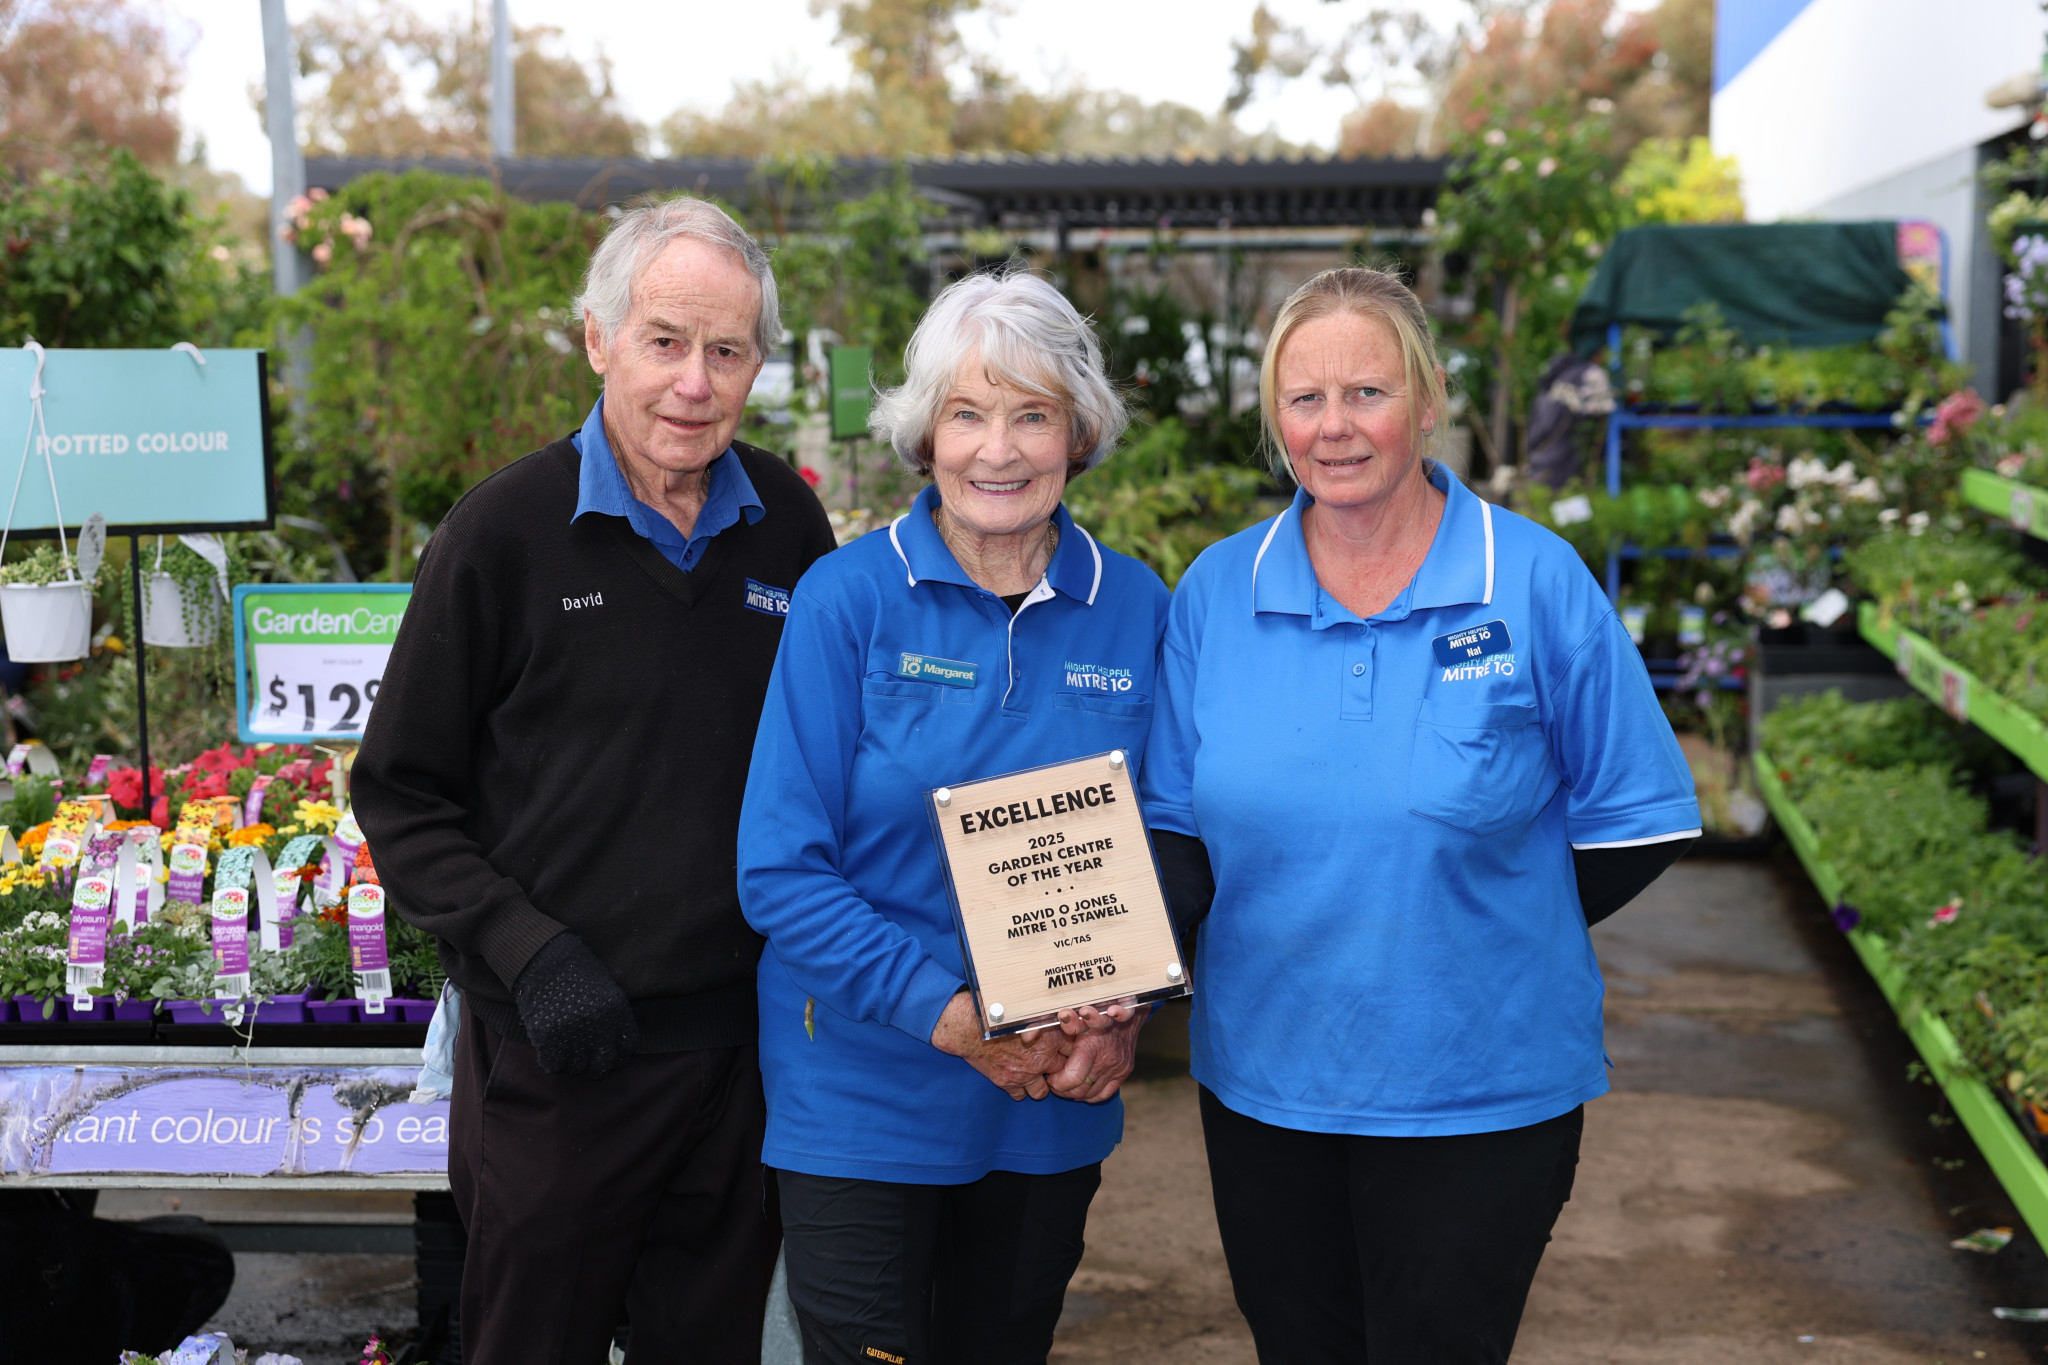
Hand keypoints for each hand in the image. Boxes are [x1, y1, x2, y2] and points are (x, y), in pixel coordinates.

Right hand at [513, 932, 638, 1077]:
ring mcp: (574, 1036)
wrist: (543, 956)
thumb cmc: (574, 968)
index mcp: (618, 1014)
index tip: (608, 1055)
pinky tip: (548, 1047)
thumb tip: (611, 1044)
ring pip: (576, 1068)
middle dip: (594, 1066)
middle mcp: (600, 1029)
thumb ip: (611, 1017)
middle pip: (602, 1066)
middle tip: (584, 1059)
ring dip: (570, 1061)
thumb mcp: (605, 988)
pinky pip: (553, 1065)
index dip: (617, 1056)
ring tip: (563, 1046)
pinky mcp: (548, 1039)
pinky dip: (550, 1059)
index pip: (626, 1049)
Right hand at [931, 992, 1072, 1099]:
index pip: (1077, 1050)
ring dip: (1042, 1084)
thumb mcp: (1027, 1008)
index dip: (1075, 1050)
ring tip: (1037, 1075)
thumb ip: (1046, 1014)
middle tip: (1054, 1065)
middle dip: (1061, 1070)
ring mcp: (1025, 1073)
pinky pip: (1021, 1096)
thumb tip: (1061, 1011)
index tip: (1070, 1049)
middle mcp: (1042, 1058)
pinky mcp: (1008, 1082)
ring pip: (1044, 1091)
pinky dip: (1021, 1090)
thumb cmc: (996, 1012)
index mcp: (1050, 1036)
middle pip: (1065, 1073)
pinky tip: (1018, 1079)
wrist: (968, 1027)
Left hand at [1047, 1002, 1148, 1102]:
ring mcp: (1118, 1067)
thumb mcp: (1070, 1015)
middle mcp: (1107, 1058)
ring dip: (1074, 1094)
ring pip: (1091, 1094)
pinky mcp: (1124, 1072)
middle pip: (1080, 1089)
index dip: (1057, 1082)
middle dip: (1062, 1090)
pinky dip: (1090, 1095)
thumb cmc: (1093, 1010)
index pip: (1072, 1078)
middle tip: (1054, 1083)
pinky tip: (1080, 1089)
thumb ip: (1047, 1027)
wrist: (1125, 1010)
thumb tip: (1026, 1037)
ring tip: (1064, 1085)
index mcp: (1093, 1045)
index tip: (1049, 1077)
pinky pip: (1105, 1094)